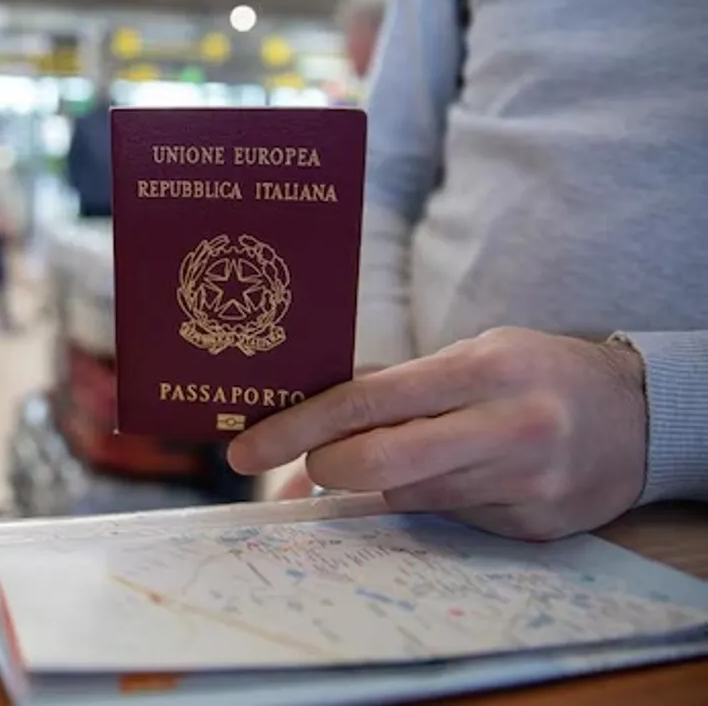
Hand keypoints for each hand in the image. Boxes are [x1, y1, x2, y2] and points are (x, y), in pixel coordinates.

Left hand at [230, 328, 648, 539]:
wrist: (636, 416)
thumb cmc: (533, 372)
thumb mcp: (470, 353)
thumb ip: (393, 384)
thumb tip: (307, 423)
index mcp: (482, 369)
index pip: (366, 401)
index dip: (295, 428)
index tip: (244, 450)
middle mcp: (506, 427)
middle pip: (377, 464)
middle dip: (323, 469)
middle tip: (311, 464)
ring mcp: (523, 484)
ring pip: (405, 496)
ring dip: (376, 484)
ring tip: (394, 455)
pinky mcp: (532, 527)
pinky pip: (445, 519)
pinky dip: (426, 499)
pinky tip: (453, 474)